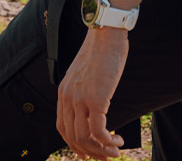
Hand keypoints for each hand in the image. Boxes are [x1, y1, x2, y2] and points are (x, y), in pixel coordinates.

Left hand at [56, 26, 128, 157]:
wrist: (106, 33)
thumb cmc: (101, 50)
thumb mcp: (86, 72)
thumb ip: (84, 88)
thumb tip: (95, 104)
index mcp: (64, 92)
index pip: (63, 128)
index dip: (74, 145)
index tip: (88, 154)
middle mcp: (68, 98)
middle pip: (73, 137)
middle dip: (91, 152)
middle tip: (107, 158)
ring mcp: (80, 99)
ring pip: (85, 138)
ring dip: (102, 150)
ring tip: (116, 151)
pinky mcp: (96, 99)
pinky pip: (98, 131)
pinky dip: (108, 141)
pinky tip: (118, 141)